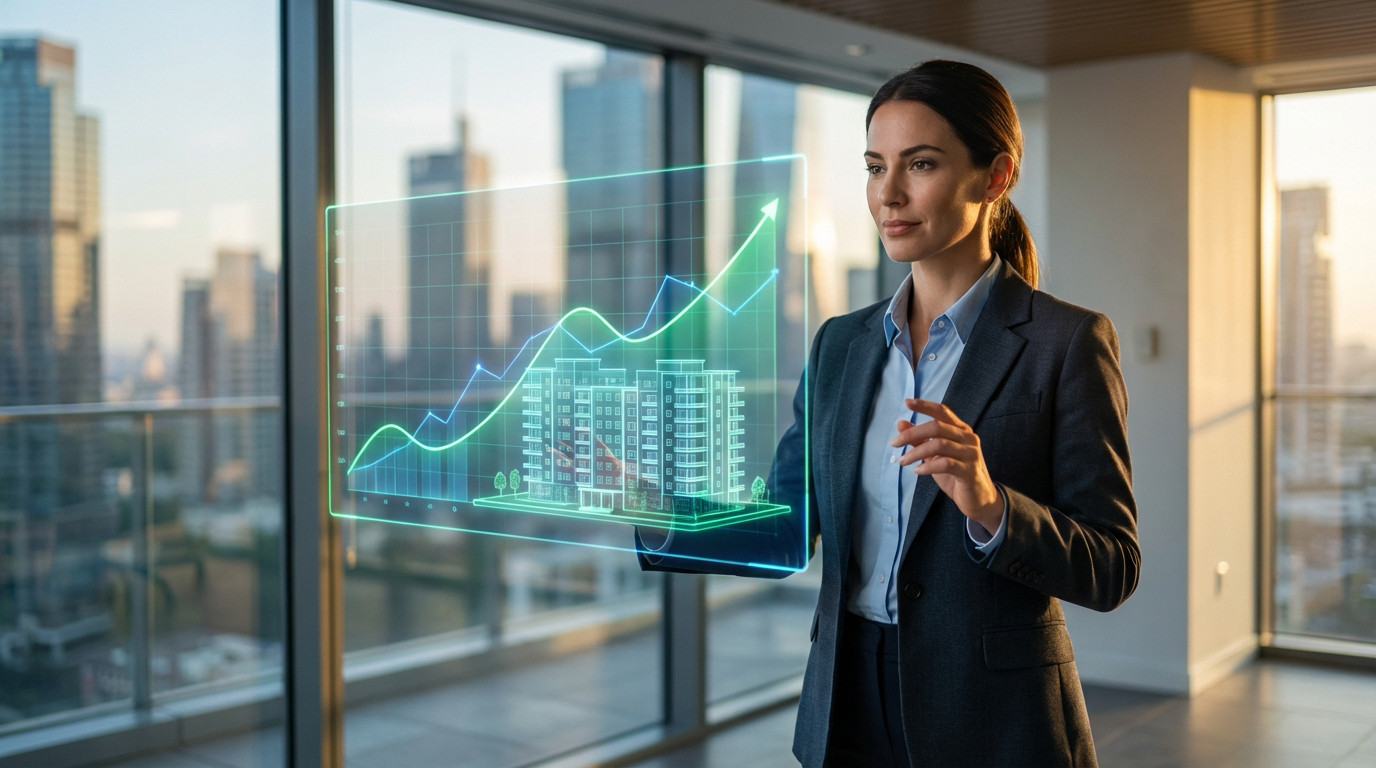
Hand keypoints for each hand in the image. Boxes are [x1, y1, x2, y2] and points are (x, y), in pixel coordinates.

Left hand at [893, 398, 1003, 534]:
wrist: (978, 498)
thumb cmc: (955, 474)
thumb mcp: (934, 455)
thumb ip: (920, 439)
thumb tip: (901, 423)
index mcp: (960, 430)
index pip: (943, 411)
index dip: (925, 406)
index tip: (906, 402)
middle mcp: (968, 438)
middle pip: (937, 427)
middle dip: (913, 433)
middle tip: (894, 443)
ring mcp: (971, 454)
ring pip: (939, 444)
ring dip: (916, 452)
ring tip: (902, 461)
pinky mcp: (969, 470)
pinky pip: (945, 463)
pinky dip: (927, 466)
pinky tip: (917, 471)